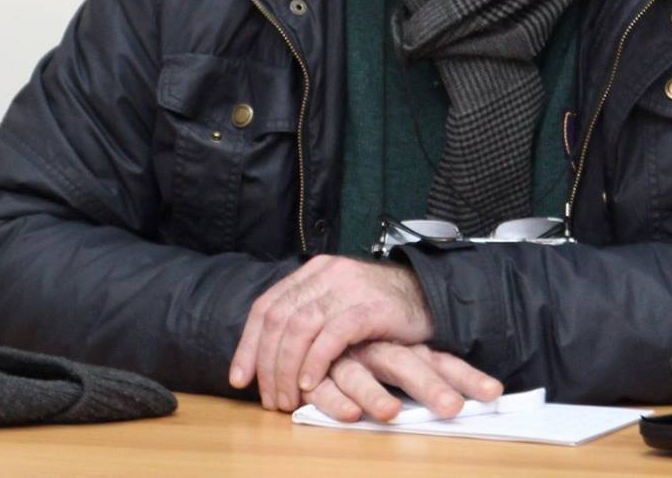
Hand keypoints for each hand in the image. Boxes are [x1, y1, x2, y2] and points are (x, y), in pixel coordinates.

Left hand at [230, 255, 436, 411]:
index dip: (248, 345)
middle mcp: (325, 275)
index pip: (267, 307)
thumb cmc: (382, 308)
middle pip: (279, 319)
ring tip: (287, 398)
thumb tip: (270, 350)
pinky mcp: (370, 308)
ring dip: (287, 368)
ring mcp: (347, 288)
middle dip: (266, 363)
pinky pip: (332, 335)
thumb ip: (309, 314)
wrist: (431, 295)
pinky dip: (315, 360)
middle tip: (269, 398)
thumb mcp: (339, 303)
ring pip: (300, 327)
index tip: (240, 378)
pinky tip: (309, 383)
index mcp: (312, 272)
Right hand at [304, 340, 501, 422]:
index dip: (465, 376)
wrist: (312, 317)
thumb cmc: (360, 348)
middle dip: (429, 386)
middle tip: (452, 407)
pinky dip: (335, 400)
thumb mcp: (397, 354)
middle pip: (404, 364)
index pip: (438, 360)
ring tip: (391, 414)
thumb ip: (426, 369)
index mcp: (402, 347)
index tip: (493, 392)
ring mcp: (344, 360)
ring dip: (374, 395)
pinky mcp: (316, 375)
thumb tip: (484, 392)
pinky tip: (349, 414)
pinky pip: (324, 387)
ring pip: (359, 375)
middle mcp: (376, 351)